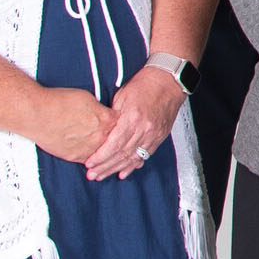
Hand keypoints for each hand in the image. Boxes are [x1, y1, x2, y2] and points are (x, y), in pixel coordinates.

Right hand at [35, 85, 116, 166]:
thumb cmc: (59, 102)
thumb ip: (99, 108)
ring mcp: (89, 149)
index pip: (120, 122)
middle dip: (114, 137)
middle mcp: (100, 136)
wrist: (37, 114)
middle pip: (114, 139)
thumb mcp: (86, 97)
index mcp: (105, 119)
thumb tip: (102, 112)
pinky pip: (89, 160)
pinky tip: (93, 158)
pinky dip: (91, 159)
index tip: (118, 122)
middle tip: (113, 137)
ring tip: (104, 151)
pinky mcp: (75, 157)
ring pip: (102, 153)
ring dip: (104, 151)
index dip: (118, 121)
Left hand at [81, 64, 184, 179]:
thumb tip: (101, 130)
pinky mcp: (159, 137)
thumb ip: (112, 116)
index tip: (89, 163)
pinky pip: (145, 155)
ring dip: (117, 169)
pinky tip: (124, 172)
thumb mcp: (122, 96)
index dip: (100, 156)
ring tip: (103, 176)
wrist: (169, 82)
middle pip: (122, 155)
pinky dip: (134, 165)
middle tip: (92, 175)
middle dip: (105, 167)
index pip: (114, 144)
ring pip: (133, 158)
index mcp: (132, 118)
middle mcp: (144, 130)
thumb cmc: (144, 85)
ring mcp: (154, 135)